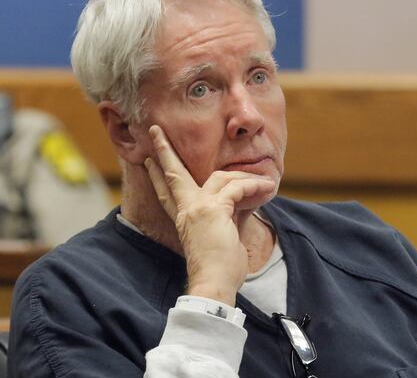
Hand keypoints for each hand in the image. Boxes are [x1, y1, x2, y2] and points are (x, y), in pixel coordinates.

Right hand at [144, 125, 275, 305]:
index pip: (167, 193)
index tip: (149, 161)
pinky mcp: (213, 209)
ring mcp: (198, 208)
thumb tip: (245, 201)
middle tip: (157, 131)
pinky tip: (267, 189)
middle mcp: (187, 210)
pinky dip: (254, 187)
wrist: (214, 284)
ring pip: (219, 177)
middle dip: (165, 150)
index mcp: (184, 219)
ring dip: (245, 177)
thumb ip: (230, 215)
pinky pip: (237, 189)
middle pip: (174, 174)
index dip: (158, 175)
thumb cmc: (220, 270)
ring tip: (265, 183)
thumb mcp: (225, 236)